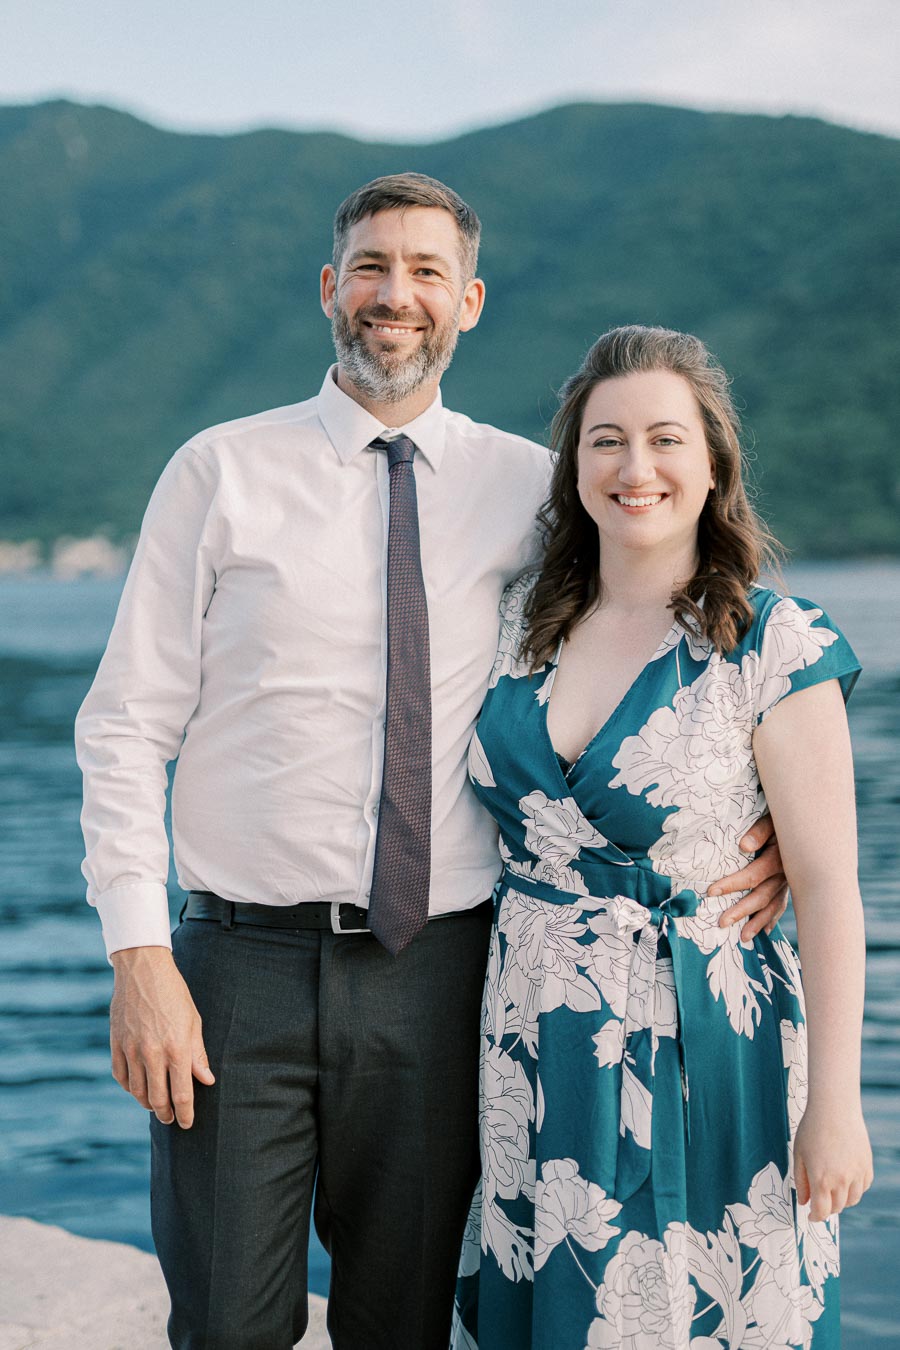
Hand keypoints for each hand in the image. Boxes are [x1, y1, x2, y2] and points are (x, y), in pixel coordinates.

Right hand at [110, 946, 214, 1127]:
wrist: (143, 970)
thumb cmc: (174, 994)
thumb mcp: (193, 1021)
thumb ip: (198, 1054)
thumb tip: (206, 1080)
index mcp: (177, 1048)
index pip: (182, 1094)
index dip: (185, 1114)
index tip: (187, 1124)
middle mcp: (153, 1053)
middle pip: (158, 1099)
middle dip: (166, 1114)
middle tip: (171, 1118)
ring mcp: (132, 1050)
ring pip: (137, 1092)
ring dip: (147, 1103)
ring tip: (156, 1106)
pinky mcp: (116, 1044)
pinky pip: (121, 1077)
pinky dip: (130, 1087)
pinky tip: (138, 1088)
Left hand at [709, 813, 788, 939]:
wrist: (809, 822)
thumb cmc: (783, 819)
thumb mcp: (772, 820)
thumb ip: (759, 831)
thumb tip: (744, 845)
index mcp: (779, 858)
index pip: (753, 876)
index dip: (732, 884)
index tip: (711, 892)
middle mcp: (786, 875)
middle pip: (761, 897)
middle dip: (741, 911)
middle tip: (721, 922)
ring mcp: (789, 883)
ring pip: (773, 906)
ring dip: (757, 922)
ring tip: (742, 938)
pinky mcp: (792, 886)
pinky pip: (782, 905)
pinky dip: (773, 918)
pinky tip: (765, 931)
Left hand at [794, 1100, 873, 1221]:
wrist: (834, 1108)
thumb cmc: (812, 1129)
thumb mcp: (799, 1155)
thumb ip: (801, 1181)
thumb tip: (805, 1202)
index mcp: (821, 1180)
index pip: (821, 1212)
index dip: (815, 1217)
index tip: (811, 1215)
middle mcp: (841, 1181)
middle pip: (837, 1208)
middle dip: (827, 1208)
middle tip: (819, 1200)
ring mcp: (856, 1174)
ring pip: (852, 1200)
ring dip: (842, 1200)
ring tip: (832, 1190)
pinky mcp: (867, 1165)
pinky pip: (863, 1186)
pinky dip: (855, 1188)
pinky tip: (846, 1178)